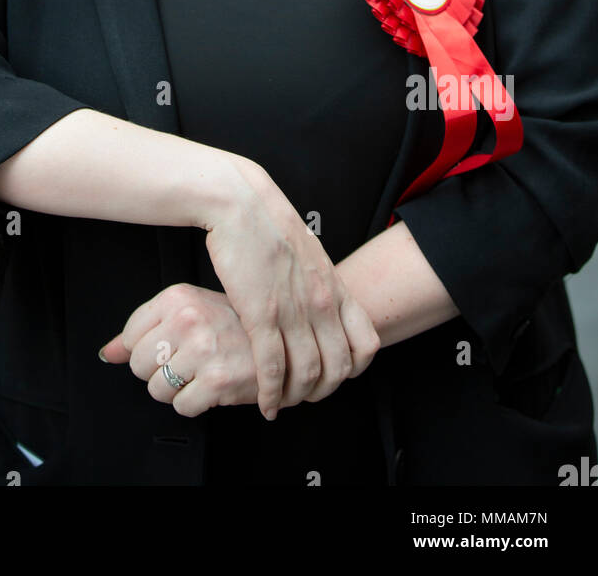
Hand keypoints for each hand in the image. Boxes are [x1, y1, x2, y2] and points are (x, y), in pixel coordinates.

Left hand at [100, 284, 260, 415]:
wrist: (280, 343)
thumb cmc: (234, 326)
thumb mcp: (188, 312)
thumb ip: (144, 331)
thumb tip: (107, 352)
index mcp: (178, 297)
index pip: (130, 336)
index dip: (146, 350)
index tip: (168, 349)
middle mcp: (188, 319)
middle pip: (139, 364)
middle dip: (158, 372)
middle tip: (186, 363)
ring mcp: (203, 349)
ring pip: (157, 388)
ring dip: (176, 390)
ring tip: (199, 374)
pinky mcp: (217, 380)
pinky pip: (181, 406)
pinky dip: (194, 404)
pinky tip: (210, 386)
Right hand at [199, 158, 380, 419]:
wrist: (238, 201)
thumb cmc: (266, 222)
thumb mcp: (307, 251)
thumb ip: (317, 279)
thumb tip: (316, 296)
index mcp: (334, 285)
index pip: (367, 342)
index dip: (355, 367)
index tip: (336, 374)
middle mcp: (321, 301)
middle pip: (339, 367)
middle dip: (324, 390)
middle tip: (307, 396)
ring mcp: (293, 310)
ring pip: (308, 374)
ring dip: (297, 397)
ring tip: (284, 402)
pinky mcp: (260, 314)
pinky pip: (271, 367)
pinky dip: (270, 393)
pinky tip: (265, 403)